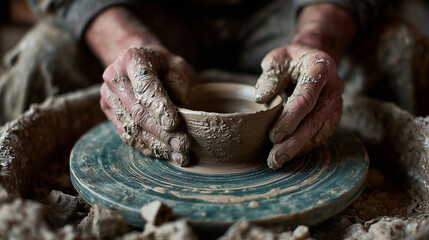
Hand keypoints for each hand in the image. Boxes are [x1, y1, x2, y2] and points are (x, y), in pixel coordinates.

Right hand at [100, 47, 190, 165]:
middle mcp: (114, 76)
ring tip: (178, 155)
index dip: (159, 107)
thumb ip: (179, 85)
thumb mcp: (176, 66)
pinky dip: (146, 147)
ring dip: (156, 145)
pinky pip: (126, 134)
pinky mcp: (108, 111)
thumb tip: (184, 115)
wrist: (137, 62)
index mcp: (132, 59)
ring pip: (132, 127)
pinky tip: (164, 154)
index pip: (146, 86)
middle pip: (138, 111)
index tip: (173, 124)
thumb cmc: (162, 65)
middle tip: (182, 145)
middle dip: (162, 132)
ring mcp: (108, 95)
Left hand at [255, 44, 343, 168]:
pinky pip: (322, 134)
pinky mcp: (334, 115)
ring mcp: (337, 102)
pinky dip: (306, 146)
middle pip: (315, 119)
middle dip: (294, 141)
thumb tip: (261, 98)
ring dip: (299, 148)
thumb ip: (270, 76)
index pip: (307, 96)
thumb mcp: (277, 60)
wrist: (313, 59)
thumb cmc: (290, 61)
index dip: (291, 118)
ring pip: (320, 130)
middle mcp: (334, 86)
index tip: (274, 136)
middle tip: (275, 158)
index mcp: (320, 66)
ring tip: (277, 161)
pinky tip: (290, 154)